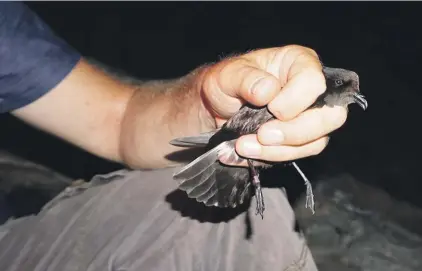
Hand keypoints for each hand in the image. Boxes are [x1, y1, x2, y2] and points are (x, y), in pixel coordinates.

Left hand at [199, 45, 347, 162]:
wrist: (215, 107)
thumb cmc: (226, 83)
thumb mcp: (227, 75)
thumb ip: (245, 79)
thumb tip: (268, 91)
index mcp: (299, 63)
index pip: (314, 81)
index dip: (294, 99)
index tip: (270, 107)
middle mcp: (312, 90)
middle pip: (330, 116)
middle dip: (295, 131)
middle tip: (263, 135)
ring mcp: (310, 118)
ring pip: (316, 141)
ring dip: (279, 149)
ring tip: (244, 146)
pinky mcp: (300, 140)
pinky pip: (299, 155)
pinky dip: (273, 156)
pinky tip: (249, 152)